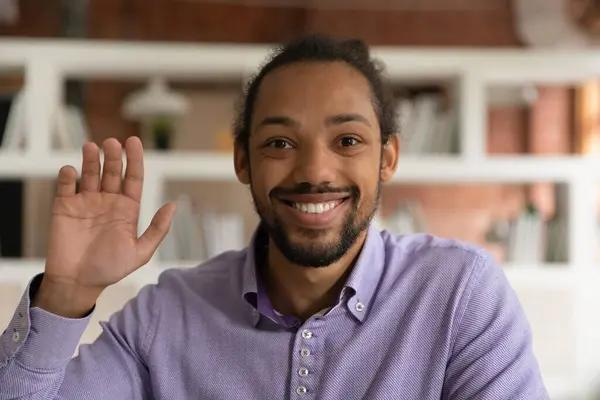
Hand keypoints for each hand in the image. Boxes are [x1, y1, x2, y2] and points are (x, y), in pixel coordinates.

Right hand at [42, 136, 175, 292]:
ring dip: (91, 160)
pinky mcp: (64, 207)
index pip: (133, 178)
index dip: (135, 159)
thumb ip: (157, 229)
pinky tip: (72, 171)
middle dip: (113, 156)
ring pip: (90, 174)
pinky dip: (68, 176)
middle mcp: (107, 202)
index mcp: (127, 209)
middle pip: (112, 172)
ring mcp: (85, 202)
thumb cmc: (109, 269)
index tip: (134, 141)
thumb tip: (173, 205)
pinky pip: (66, 186)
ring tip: (92, 147)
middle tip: (111, 143)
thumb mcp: (140, 252)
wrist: (77, 283)